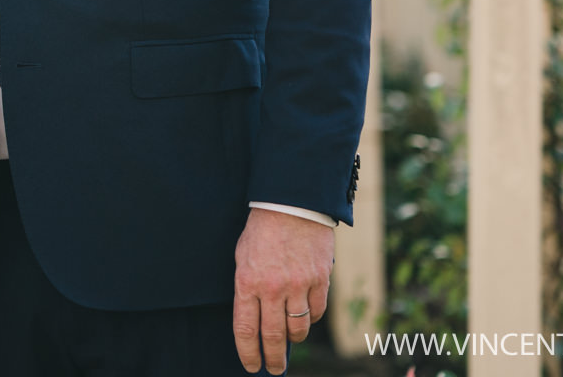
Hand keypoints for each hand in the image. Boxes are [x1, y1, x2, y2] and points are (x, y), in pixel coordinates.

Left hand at [232, 208, 333, 372]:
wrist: (291, 203)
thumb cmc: (262, 230)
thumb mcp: (242, 257)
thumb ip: (248, 288)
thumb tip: (254, 320)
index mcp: (247, 281)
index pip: (246, 329)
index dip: (248, 352)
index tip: (251, 366)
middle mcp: (272, 287)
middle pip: (274, 336)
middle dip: (273, 358)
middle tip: (273, 369)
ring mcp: (298, 285)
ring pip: (298, 328)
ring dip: (293, 338)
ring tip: (289, 339)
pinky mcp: (320, 279)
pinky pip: (316, 311)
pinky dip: (310, 318)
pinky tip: (305, 315)